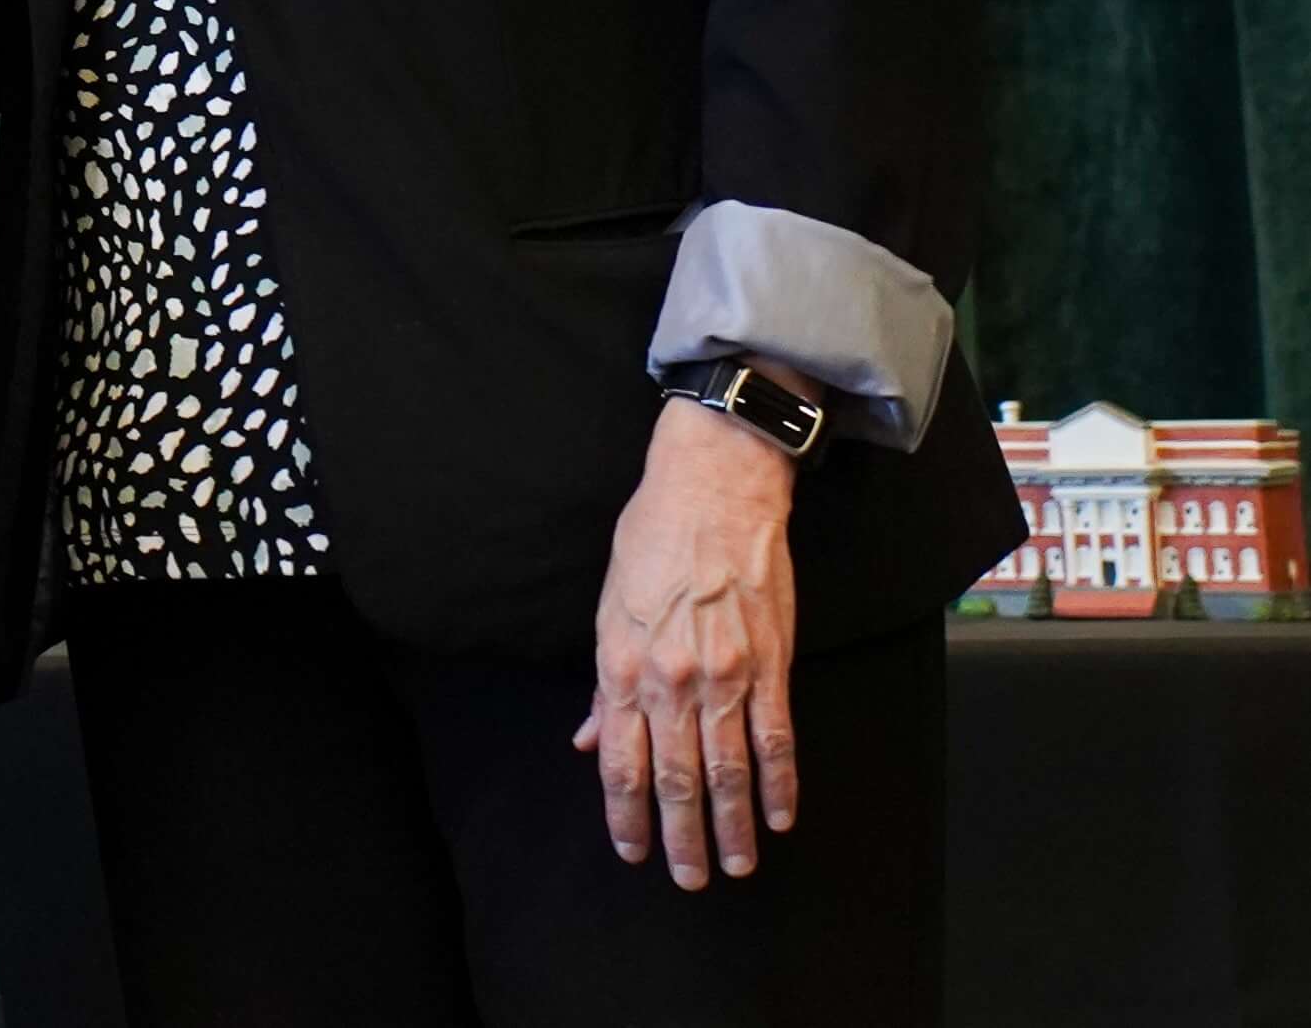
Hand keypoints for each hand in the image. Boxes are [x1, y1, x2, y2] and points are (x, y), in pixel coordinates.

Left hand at [575, 394, 802, 887]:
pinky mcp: (772, 666)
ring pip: (729, 771)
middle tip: (691, 879)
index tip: (634, 851)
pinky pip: (777, 739)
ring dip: (734, 825)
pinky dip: (780, 785)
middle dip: (682, 836)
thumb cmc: (652, 542)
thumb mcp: (608, 608)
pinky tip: (780, 817)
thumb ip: (604, 683)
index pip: (622, 761)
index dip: (626, 814)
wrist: (714, 493)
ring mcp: (727, 677)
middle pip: (675, 778)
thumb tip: (591, 738)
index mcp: (624, 667)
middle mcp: (673, 681)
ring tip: (736, 864)